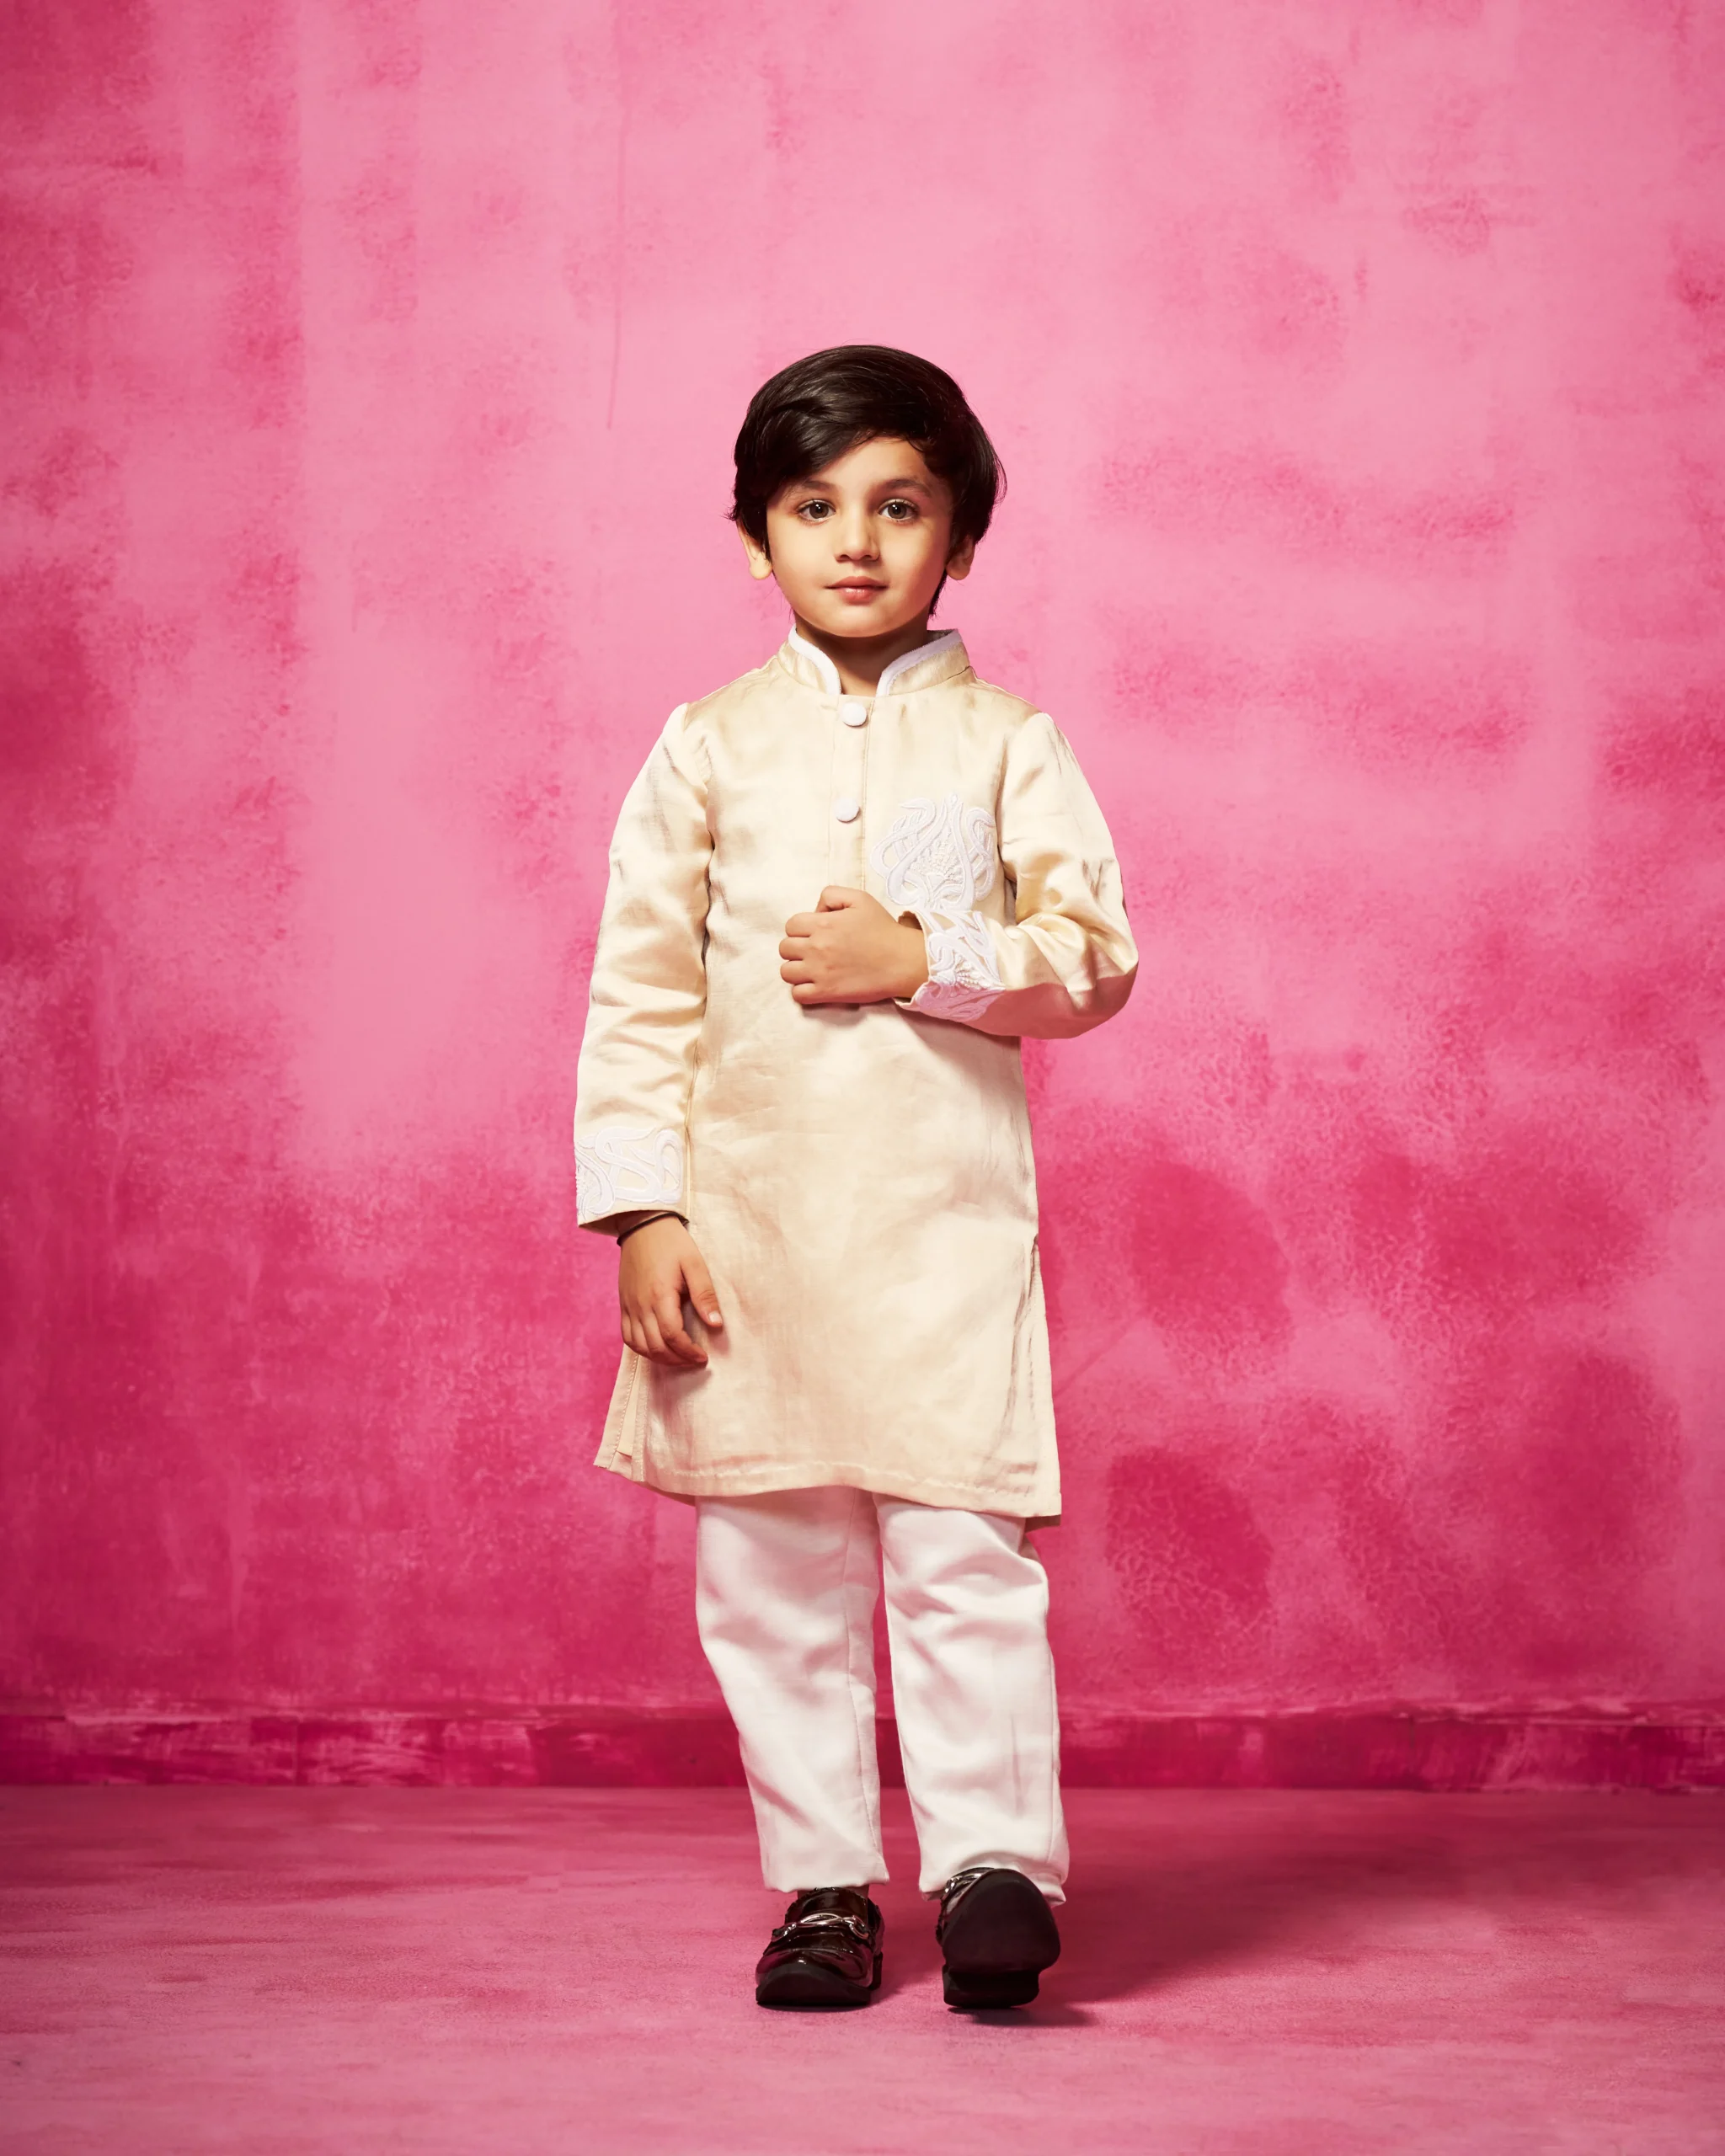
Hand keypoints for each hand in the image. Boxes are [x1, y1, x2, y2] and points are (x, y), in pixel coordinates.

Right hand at [618, 1218, 722, 1367]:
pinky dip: (641, 1348)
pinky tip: (657, 1348)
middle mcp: (641, 1305)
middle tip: (694, 1359)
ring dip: (659, 1358)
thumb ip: (705, 1295)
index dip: (688, 1352)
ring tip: (678, 1357)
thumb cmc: (672, 1243)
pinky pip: (627, 1336)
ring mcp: (629, 1306)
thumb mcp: (695, 1264)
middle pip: (655, 1346)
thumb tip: (716, 1324)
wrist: (642, 1225)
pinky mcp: (623, 1304)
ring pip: (639, 1346)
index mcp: (660, 1295)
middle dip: (677, 1359)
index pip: (672, 1336)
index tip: (703, 1356)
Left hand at [780, 886, 929, 1005]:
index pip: (791, 925)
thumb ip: (831, 896)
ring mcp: (819, 972)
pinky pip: (797, 994)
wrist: (903, 961)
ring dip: (796, 969)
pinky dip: (802, 991)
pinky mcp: (827, 993)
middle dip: (796, 948)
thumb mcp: (859, 898)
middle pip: (784, 948)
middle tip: (814, 951)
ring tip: (812, 969)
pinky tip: (815, 985)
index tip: (814, 934)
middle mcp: (816, 947)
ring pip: (786, 972)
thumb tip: (815, 911)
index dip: (801, 929)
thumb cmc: (884, 929)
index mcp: (822, 924)